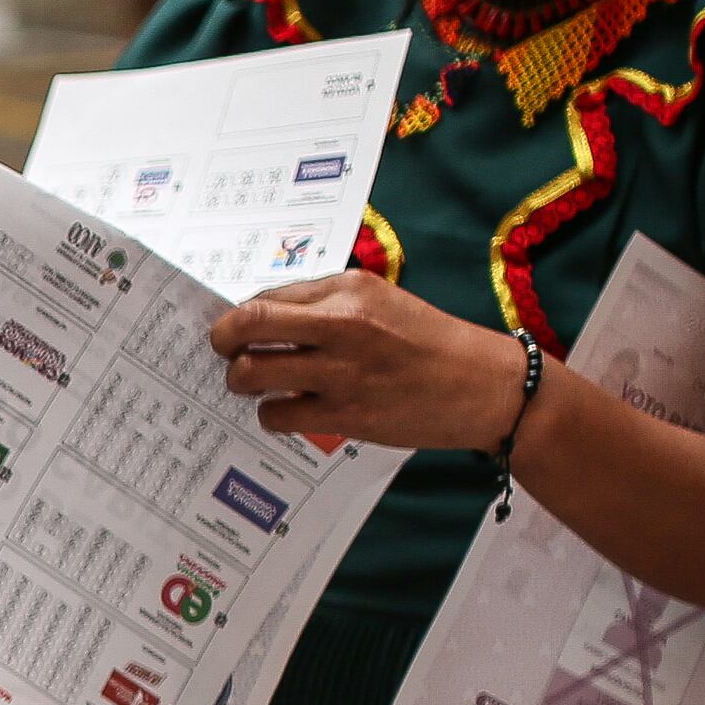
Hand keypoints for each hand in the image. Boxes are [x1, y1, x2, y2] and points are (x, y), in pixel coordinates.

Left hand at [204, 272, 528, 452]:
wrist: (481, 385)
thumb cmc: (429, 342)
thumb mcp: (382, 301)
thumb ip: (326, 304)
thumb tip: (266, 316)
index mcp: (350, 289)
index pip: (268, 296)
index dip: (241, 314)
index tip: (235, 327)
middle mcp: (342, 325)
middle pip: (247, 326)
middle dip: (223, 340)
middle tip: (224, 352)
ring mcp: (341, 373)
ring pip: (251, 373)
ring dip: (241, 380)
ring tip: (253, 382)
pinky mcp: (345, 415)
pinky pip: (277, 414)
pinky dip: (272, 413)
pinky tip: (287, 409)